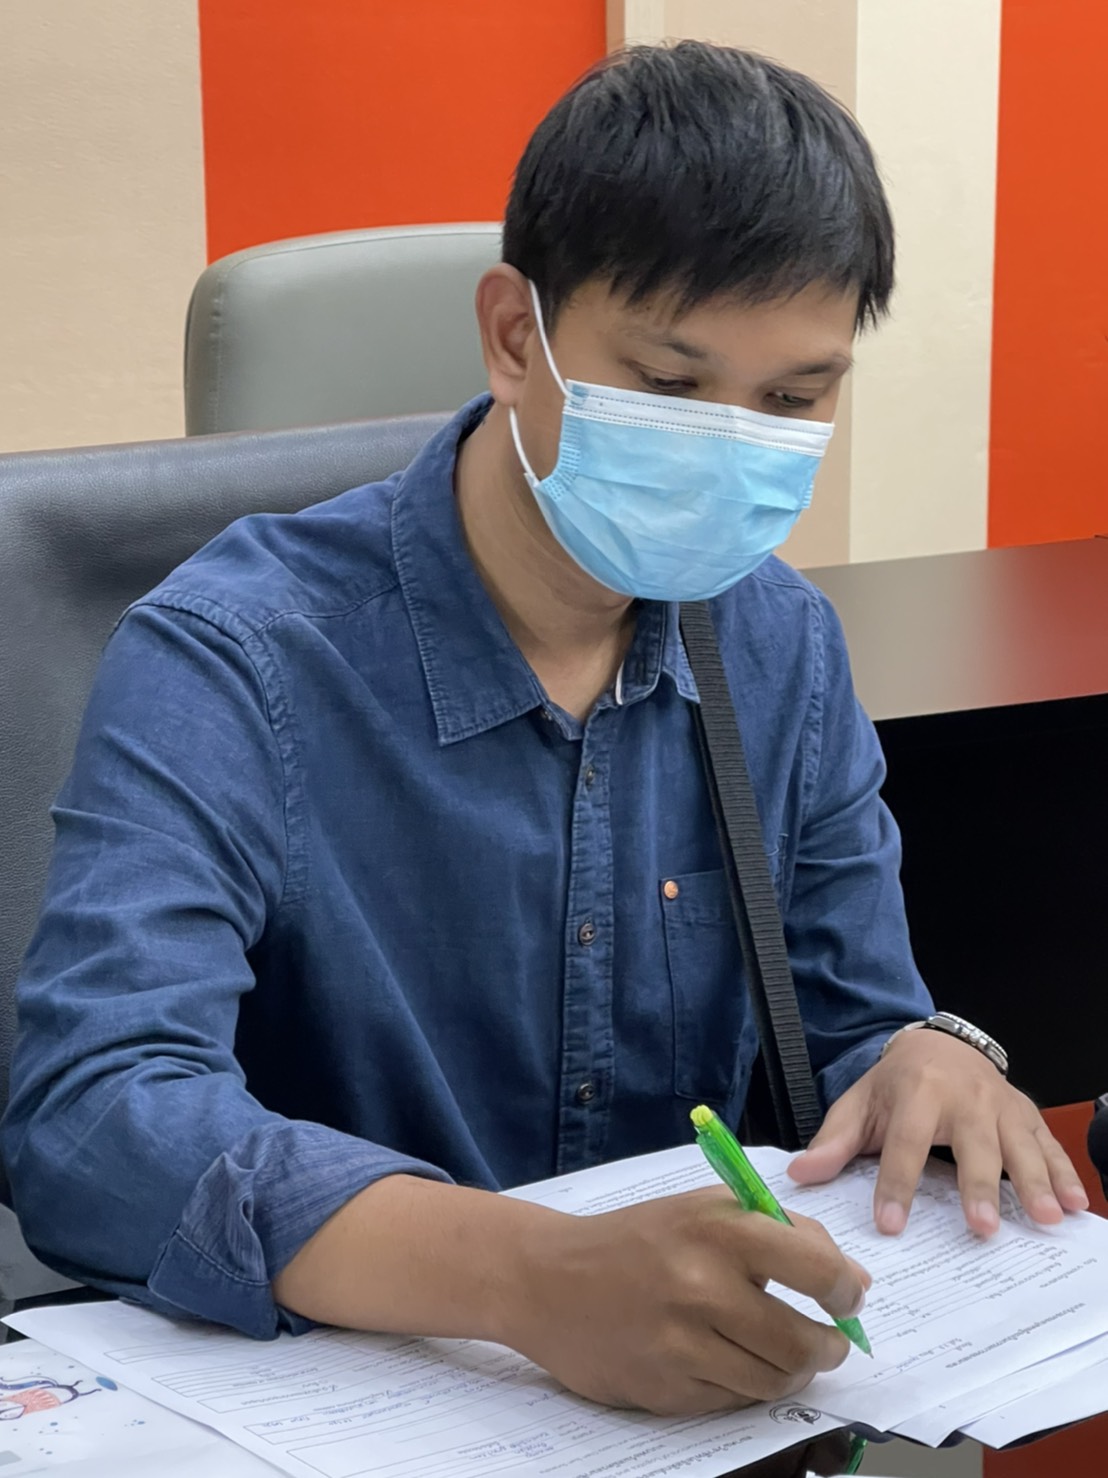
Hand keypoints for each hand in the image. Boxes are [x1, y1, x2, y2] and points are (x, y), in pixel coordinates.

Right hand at [501, 1186, 869, 1414]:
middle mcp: (700, 1285)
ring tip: (784, 1354)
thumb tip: (851, 1279)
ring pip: (772, 1381)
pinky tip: (730, 1361)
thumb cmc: (637, 1238)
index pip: (816, 1269)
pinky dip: (744, 1386)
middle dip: (827, 1347)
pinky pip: (732, 1401)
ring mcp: (681, 1343)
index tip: (848, 1298)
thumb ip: (779, 1232)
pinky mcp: (665, 1389)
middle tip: (829, 1342)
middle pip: (801, 1342)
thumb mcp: (704, 1209)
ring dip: (792, 1372)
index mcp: (716, 1228)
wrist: (548, 1279)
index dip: (845, 1290)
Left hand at [788, 1029, 1089, 1236]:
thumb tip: (800, 1173)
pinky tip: (1076, 1204)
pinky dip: (1064, 1173)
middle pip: (973, 1145)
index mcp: (917, 1092)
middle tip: (981, 1228)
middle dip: (979, 1186)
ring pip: (1020, 1145)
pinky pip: (1048, 1144)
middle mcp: (964, 1096)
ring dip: (1035, 1182)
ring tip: (1047, 1218)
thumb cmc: (896, 1084)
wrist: (937, 1044)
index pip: (905, 1143)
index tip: (890, 1225)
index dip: (896, 1184)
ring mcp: (1000, 1105)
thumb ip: (834, 1141)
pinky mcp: (1024, 1114)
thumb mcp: (860, 1104)